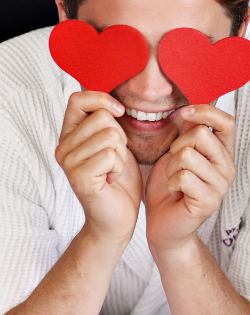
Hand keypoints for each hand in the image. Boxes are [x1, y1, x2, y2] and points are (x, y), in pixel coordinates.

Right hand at [54, 91, 140, 243]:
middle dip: (120, 137)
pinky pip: (111, 155)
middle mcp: (63, 147)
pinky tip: (111, 179)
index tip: (120, 112)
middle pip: (102, 118)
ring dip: (121, 154)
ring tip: (112, 170)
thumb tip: (117, 98)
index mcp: (70, 135)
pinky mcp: (79, 176)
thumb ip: (109, 122)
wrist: (117, 216)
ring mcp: (68, 162)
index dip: (102, 100)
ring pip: (110, 136)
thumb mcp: (116, 144)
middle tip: (114, 159)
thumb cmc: (119, 180)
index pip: (78, 99)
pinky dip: (120, 167)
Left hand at [145, 105, 236, 252]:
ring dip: (171, 168)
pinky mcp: (208, 201)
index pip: (227, 122)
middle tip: (175, 165)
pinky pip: (183, 177)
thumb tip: (192, 110)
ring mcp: (220, 186)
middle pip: (201, 135)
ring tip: (174, 181)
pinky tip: (174, 193)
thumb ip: (188, 134)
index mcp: (224, 153)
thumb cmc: (170, 188)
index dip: (205, 112)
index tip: (184, 114)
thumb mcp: (177, 154)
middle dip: (177, 146)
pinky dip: (170, 183)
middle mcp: (228, 168)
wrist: (164, 225)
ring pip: (187, 156)